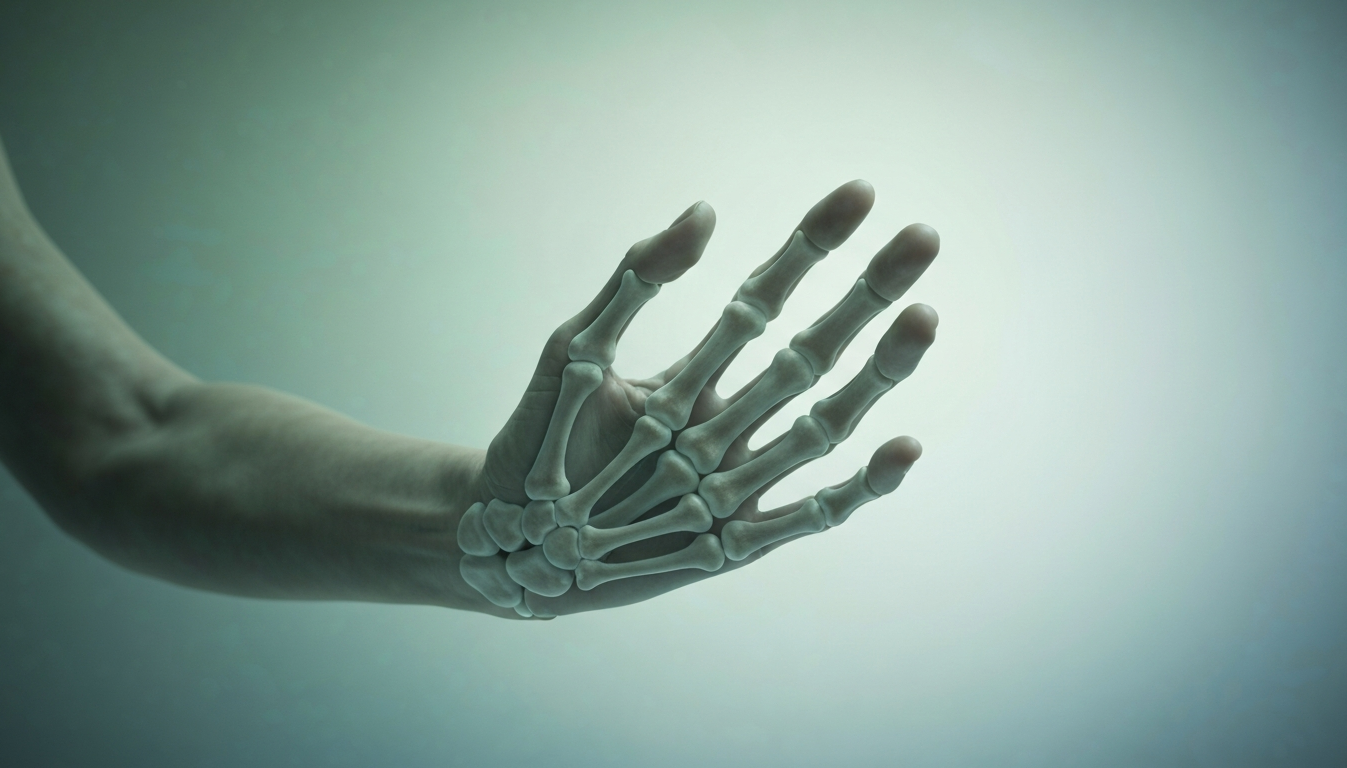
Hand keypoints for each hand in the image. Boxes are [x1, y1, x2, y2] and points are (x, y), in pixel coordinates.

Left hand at [464, 180, 939, 617]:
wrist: (512, 540)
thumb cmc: (538, 441)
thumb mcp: (576, 352)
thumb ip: (634, 284)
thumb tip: (705, 209)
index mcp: (694, 376)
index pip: (765, 299)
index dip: (811, 247)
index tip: (859, 194)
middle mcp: (728, 423)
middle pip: (810, 353)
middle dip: (865, 297)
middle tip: (923, 238)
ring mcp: (737, 484)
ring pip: (822, 423)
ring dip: (874, 374)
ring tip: (922, 318)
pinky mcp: (737, 544)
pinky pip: (809, 514)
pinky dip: (858, 488)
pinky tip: (904, 446)